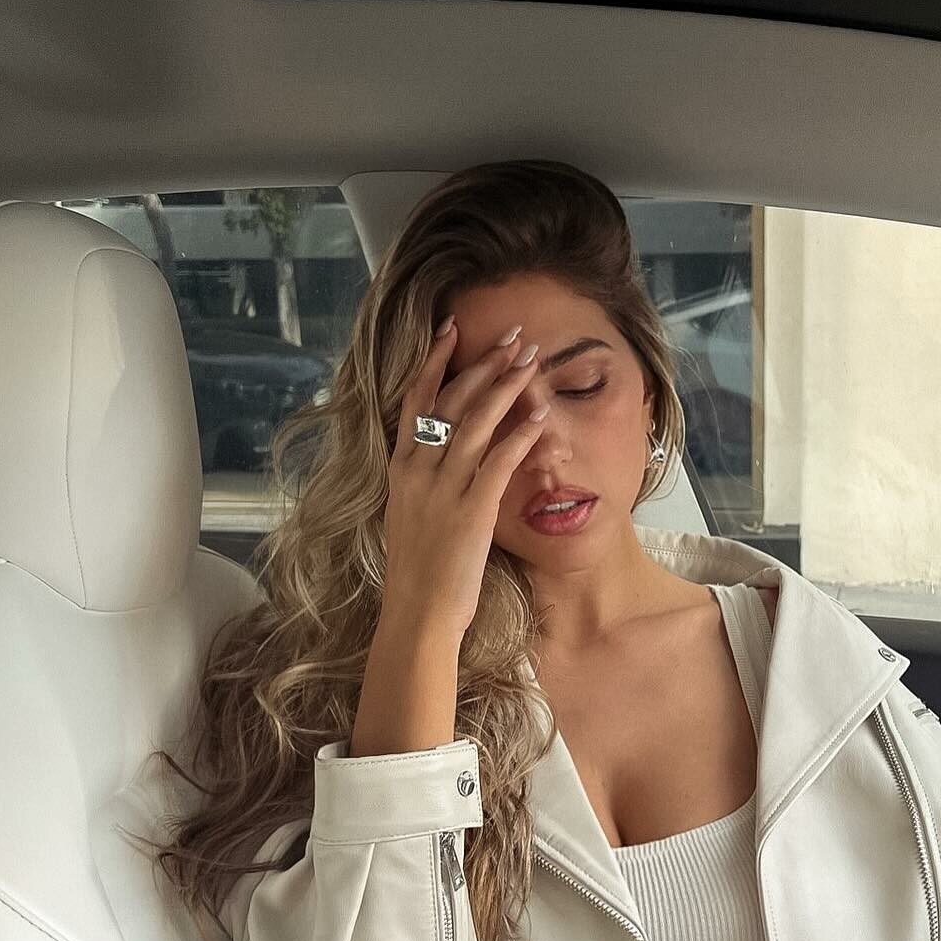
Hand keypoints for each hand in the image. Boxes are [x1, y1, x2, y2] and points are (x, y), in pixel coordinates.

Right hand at [382, 316, 549, 639]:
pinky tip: (540, 414)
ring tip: (531, 359)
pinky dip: (520, 433)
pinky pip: (498, 461)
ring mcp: (443, 488)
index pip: (415, 398)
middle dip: (484, 362)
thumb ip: (423, 480)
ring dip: (507, 385)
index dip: (433, 360)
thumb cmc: (419, 572)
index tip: (451, 327)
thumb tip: (439, 457)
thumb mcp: (410, 514)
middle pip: (453, 400)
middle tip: (514, 335)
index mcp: (400, 467)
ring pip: (477, 422)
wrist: (417, 613)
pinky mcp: (470, 510)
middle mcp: (418, 469)